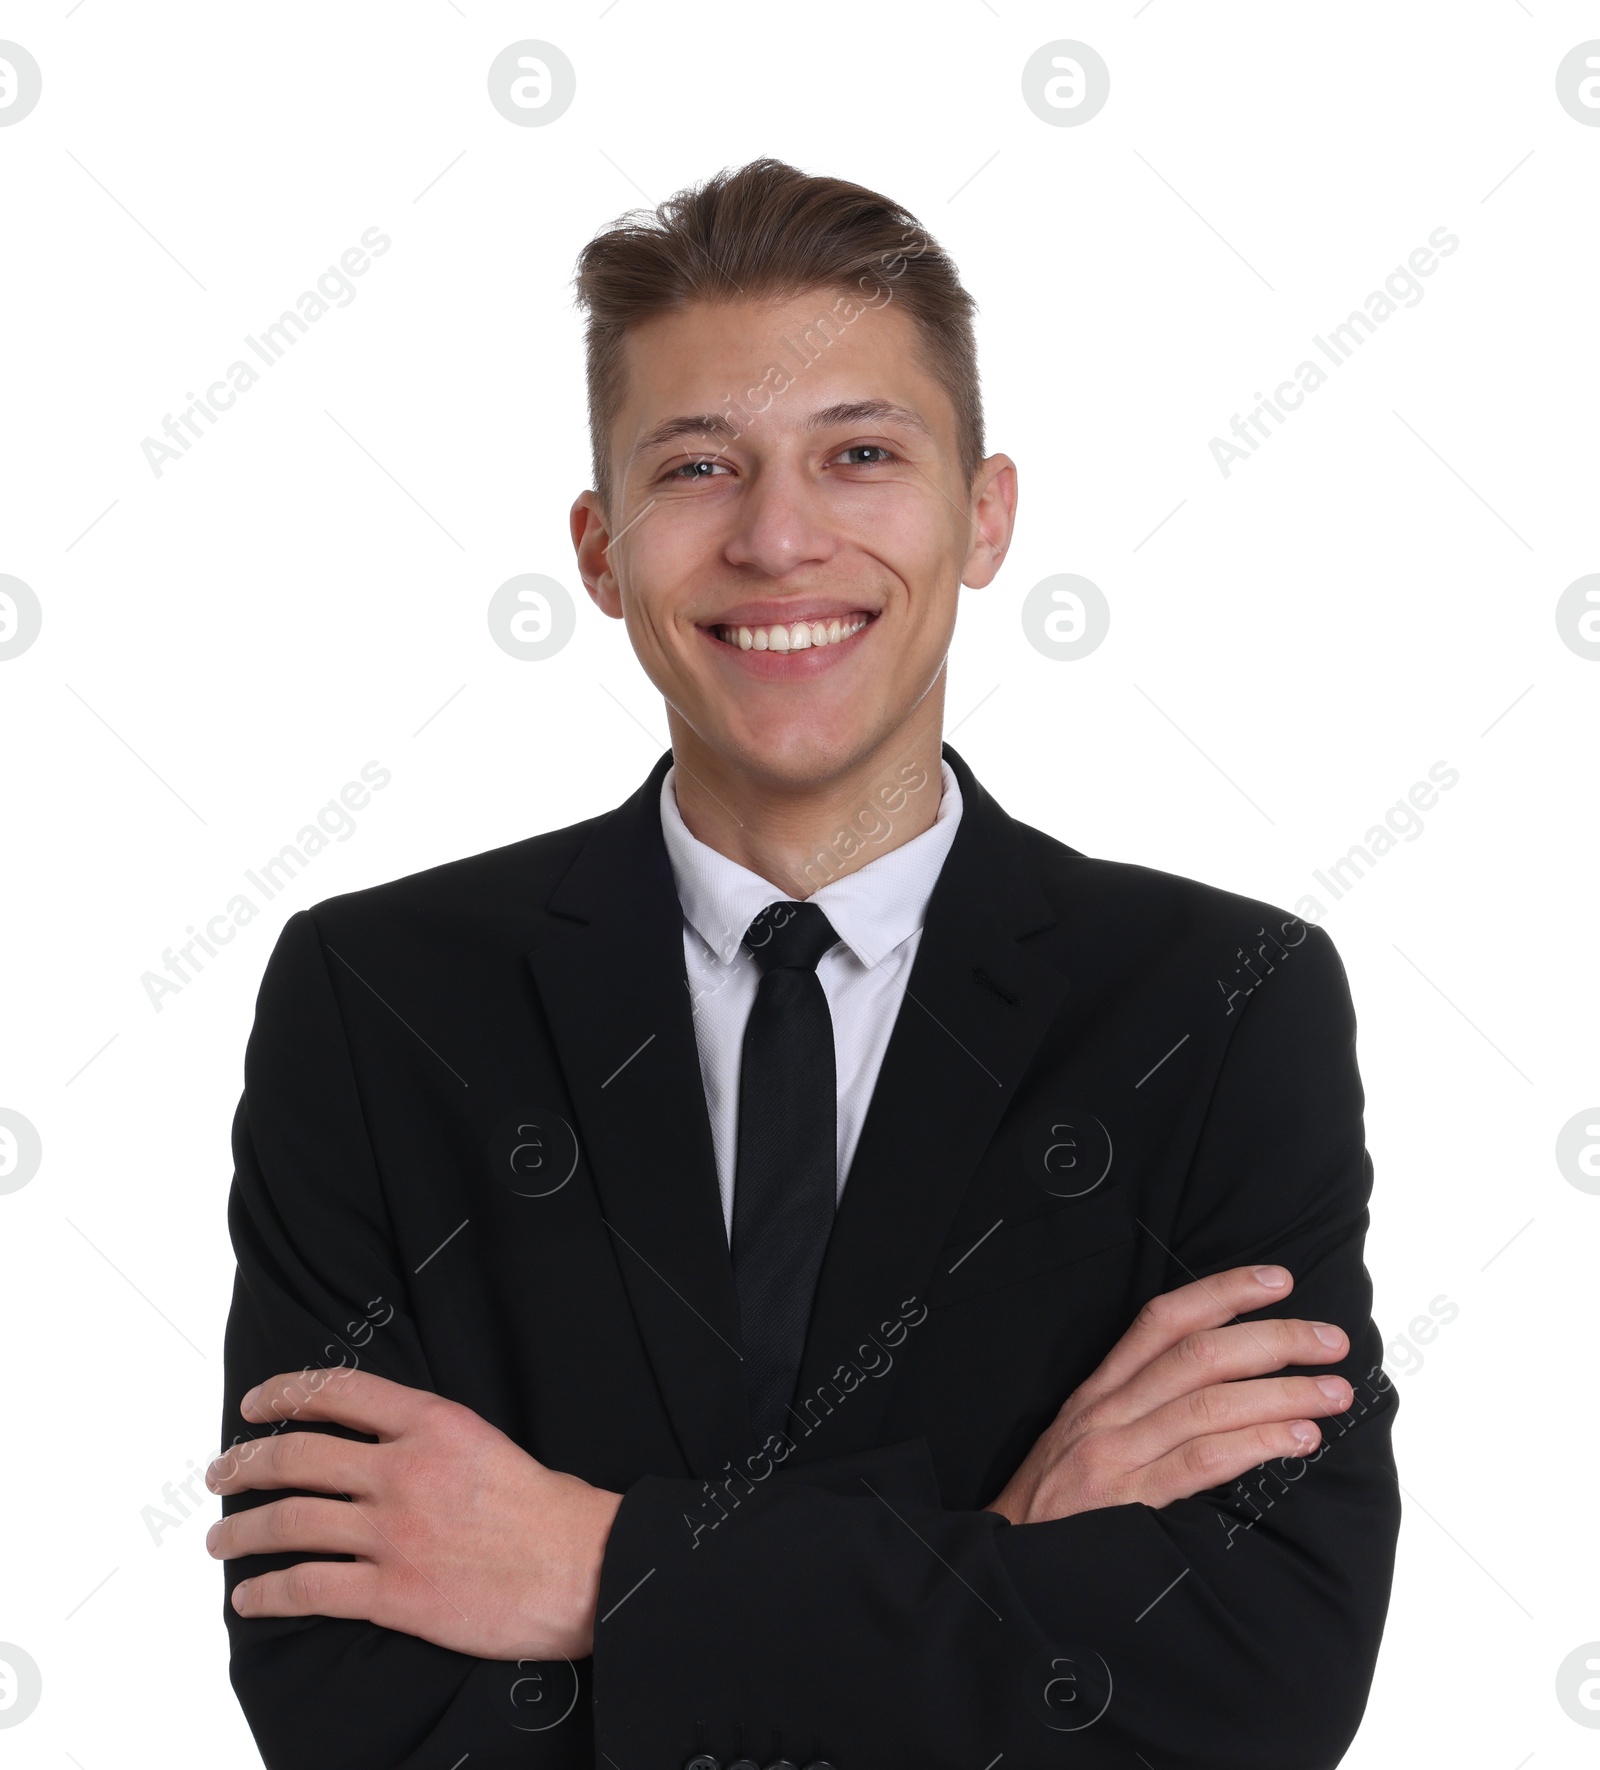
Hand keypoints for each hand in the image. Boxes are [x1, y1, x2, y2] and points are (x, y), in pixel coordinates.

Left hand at [205, 1368, 622, 1660]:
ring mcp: (394, 1534)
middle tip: (222, 1475)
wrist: (584, 1569)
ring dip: (241, 1532)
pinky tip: (251, 1596)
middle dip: (245, 1465)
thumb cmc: (548, 1510)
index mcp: (432, 1424)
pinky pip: (309, 1590)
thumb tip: (376, 1448)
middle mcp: (404, 1472)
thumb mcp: (486, 1442)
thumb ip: (428, 1439)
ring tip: (221, 1539)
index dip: (286, 1393)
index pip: (339, 1393)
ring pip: (289, 1523)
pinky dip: (268, 1593)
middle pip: (297, 1458)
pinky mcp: (394, 1594)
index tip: (256, 1403)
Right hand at [984, 1264, 1351, 1524]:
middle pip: (1200, 1354)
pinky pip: (1202, 1461)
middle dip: (1275, 1339)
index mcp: (1099, 1388)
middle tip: (1332, 1342)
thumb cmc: (1058, 1503)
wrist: (1009, 1563)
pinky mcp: (1129, 1502)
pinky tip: (1299, 1441)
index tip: (1279, 1279)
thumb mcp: (1084, 1436)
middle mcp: (1107, 1410)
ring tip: (1334, 1394)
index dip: (1224, 1290)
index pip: (1164, 1318)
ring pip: (1211, 1403)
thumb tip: (1224, 1383)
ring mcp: (1116, 1454)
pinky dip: (1257, 1445)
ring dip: (1284, 1394)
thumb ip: (1138, 1407)